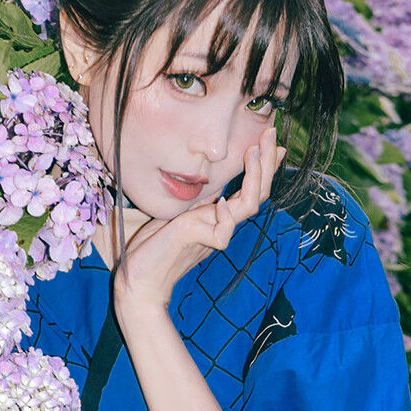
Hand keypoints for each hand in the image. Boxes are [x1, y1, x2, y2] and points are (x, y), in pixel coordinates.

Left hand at [112, 124, 285, 321]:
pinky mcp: (203, 242)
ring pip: (249, 206)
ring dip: (254, 177)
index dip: (264, 164)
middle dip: (266, 162)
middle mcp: (222, 223)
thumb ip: (202, 197)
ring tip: (253, 152)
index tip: (270, 138)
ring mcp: (215, 233)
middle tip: (270, 134)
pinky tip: (222, 201)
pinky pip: (224, 230)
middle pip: (258, 193)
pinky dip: (226, 215)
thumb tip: (217, 178)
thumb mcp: (181, 209)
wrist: (140, 276)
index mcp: (219, 214)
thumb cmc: (156, 245)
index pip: (251, 187)